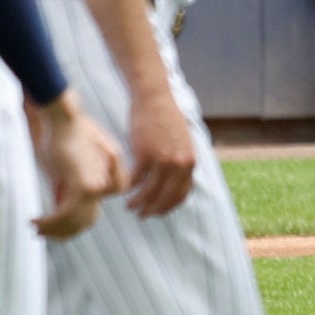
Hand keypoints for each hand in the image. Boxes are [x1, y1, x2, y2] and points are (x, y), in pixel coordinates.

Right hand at [25, 100, 115, 239]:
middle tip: (41, 233)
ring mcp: (95, 185)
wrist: (64, 119)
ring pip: (77, 220)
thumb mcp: (65, 167)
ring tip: (35, 228)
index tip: (55, 226)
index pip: (95, 212)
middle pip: (88, 220)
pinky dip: (50, 221)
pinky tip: (35, 221)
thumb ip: (65, 186)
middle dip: (64, 232)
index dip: (76, 223)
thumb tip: (58, 204)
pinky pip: (66, 213)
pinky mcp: (83, 183)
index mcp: (102, 181)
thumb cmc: (62, 138)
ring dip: (54, 229)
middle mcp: (102, 185)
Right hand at [118, 83, 202, 220]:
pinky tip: (123, 190)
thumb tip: (178, 178)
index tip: (160, 212)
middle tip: (143, 216)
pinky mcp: (145, 154)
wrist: (155, 98)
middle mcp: (179, 163)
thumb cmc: (166, 117)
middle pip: (166, 197)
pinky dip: (129, 187)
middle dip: (154, 210)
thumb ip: (182, 160)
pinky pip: (136, 179)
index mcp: (190, 161)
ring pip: (150, 191)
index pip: (182, 193)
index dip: (169, 206)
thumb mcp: (183, 141)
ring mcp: (162, 159)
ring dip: (139, 202)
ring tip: (131, 207)